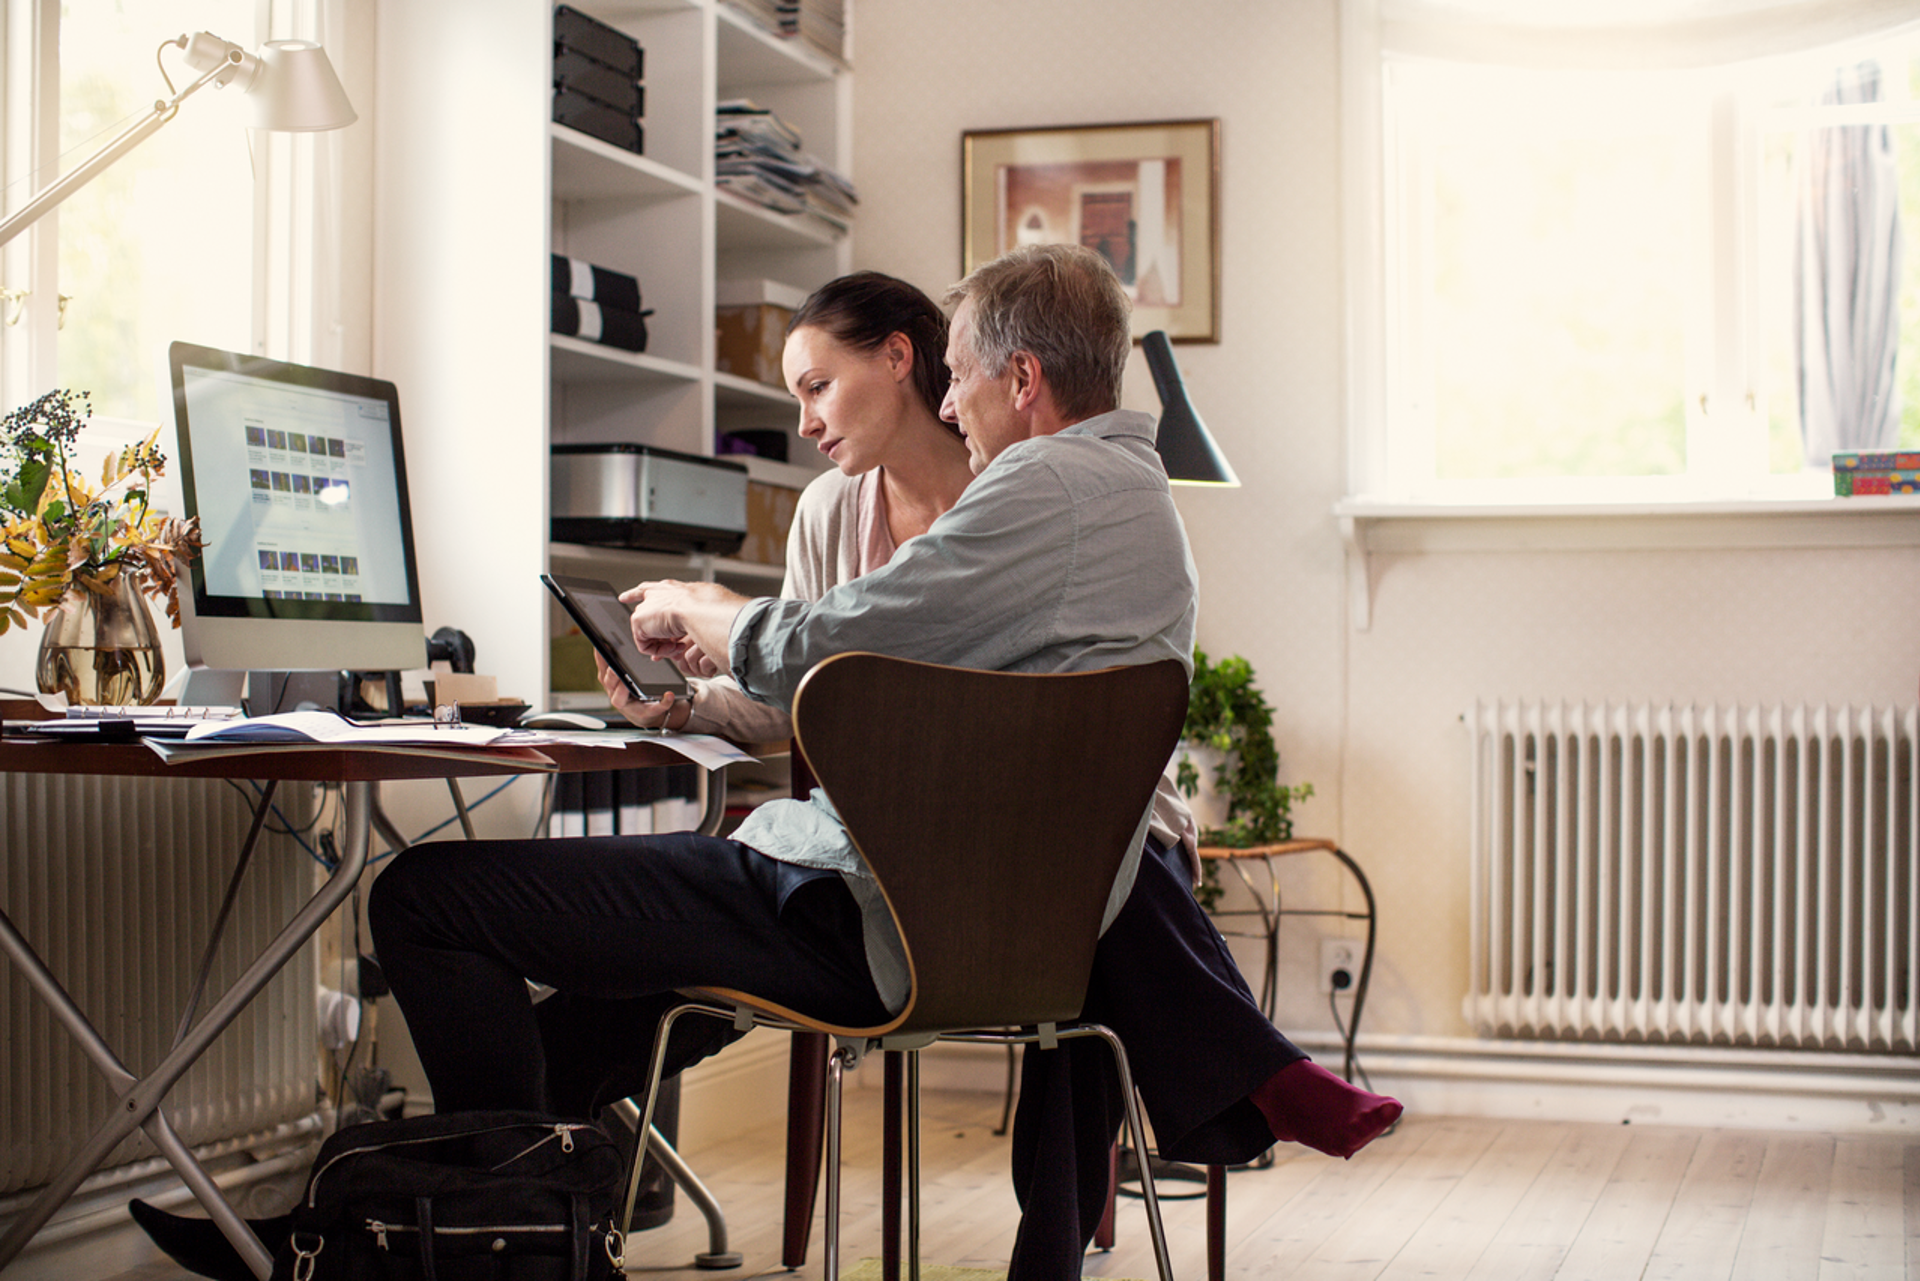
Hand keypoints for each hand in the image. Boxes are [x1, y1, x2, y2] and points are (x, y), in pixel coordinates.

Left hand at [594, 652, 688, 727]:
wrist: (636, 710)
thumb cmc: (645, 709)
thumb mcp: (655, 710)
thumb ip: (663, 704)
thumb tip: (670, 695)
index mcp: (622, 702)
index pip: (619, 696)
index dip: (621, 689)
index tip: (627, 682)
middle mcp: (612, 692)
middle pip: (609, 682)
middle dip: (612, 673)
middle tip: (616, 664)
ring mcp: (608, 683)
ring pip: (602, 671)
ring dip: (603, 659)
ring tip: (605, 646)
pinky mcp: (606, 674)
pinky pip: (601, 663)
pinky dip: (600, 653)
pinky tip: (602, 642)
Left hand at [621, 578, 748, 677]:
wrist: (700, 609)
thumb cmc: (708, 606)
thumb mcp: (703, 608)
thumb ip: (694, 617)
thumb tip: (699, 629)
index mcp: (670, 589)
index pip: (648, 589)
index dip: (635, 593)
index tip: (624, 596)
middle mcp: (655, 595)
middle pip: (641, 612)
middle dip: (651, 631)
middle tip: (669, 642)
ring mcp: (645, 608)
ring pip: (649, 634)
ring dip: (664, 645)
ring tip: (679, 646)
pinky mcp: (638, 622)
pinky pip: (645, 646)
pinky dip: (659, 651)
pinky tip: (672, 647)